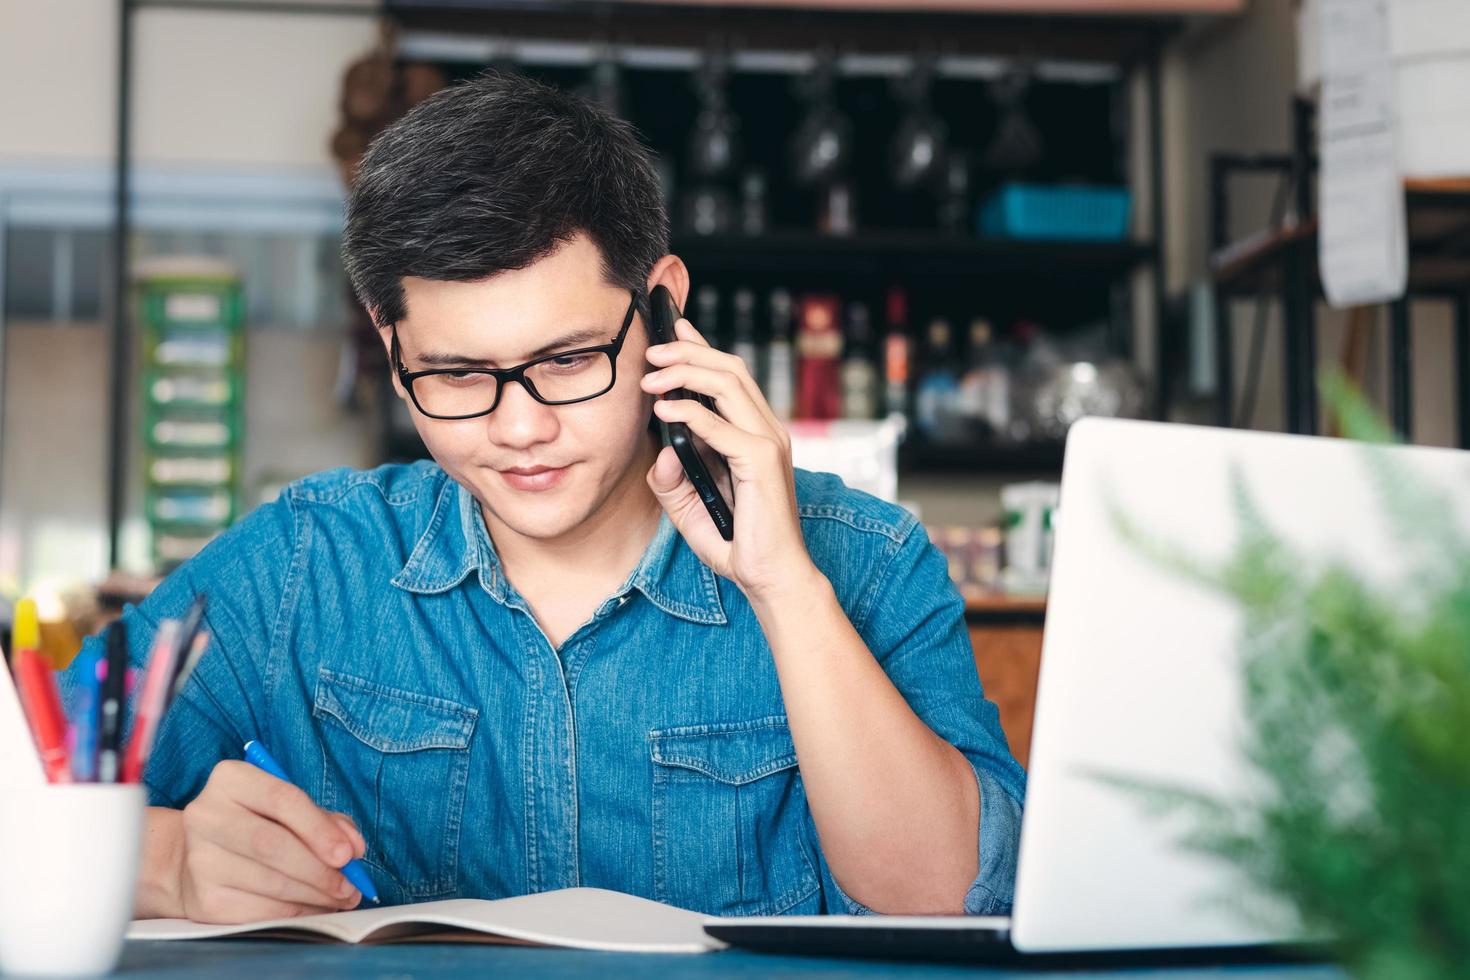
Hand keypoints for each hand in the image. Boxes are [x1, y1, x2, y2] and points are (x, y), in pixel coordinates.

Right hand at [174, 760, 366, 922]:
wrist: (194, 858)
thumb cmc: (256, 825)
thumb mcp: (289, 810)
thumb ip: (327, 822)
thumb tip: (353, 848)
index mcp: (231, 779)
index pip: (282, 799)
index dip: (320, 829)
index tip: (349, 854)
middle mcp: (206, 815)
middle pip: (273, 844)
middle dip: (320, 869)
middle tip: (349, 886)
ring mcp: (200, 859)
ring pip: (270, 882)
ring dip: (315, 895)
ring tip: (340, 899)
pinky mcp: (203, 899)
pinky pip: (259, 911)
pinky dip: (295, 913)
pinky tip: (314, 910)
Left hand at [641, 315, 821, 601]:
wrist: (770, 577)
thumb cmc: (737, 542)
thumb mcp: (689, 504)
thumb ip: (671, 476)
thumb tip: (659, 447)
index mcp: (755, 433)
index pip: (730, 376)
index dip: (701, 348)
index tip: (673, 328)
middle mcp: (767, 430)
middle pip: (729, 369)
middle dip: (688, 351)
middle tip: (652, 350)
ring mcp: (768, 442)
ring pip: (728, 384)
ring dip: (685, 373)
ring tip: (652, 375)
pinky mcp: (762, 461)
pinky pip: (721, 426)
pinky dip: (690, 413)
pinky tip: (663, 411)